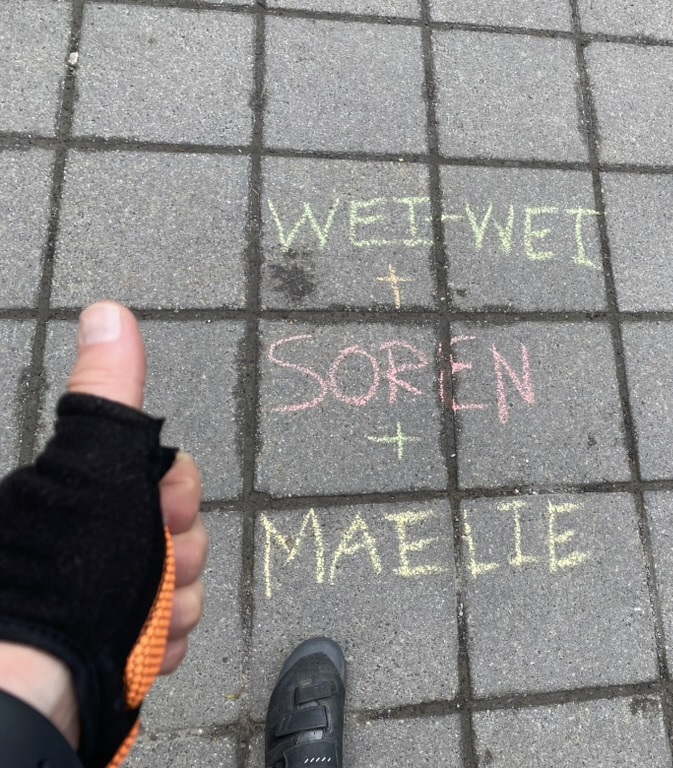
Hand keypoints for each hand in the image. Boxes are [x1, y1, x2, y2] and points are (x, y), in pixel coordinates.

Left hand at [0, 301, 207, 745]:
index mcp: (76, 495)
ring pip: (177, 584)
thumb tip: (108, 313)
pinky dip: (165, 641)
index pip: (162, 475)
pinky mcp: (109, 647)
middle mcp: (82, 542)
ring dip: (178, 604)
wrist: (45, 693)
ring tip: (150, 621)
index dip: (177, 494)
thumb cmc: (71, 581)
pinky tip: (145, 649)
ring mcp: (95, 597)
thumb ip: (110, 397)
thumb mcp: (96, 473)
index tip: (167, 515)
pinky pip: (166, 631)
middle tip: (160, 572)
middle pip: (175, 531)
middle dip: (181, 555)